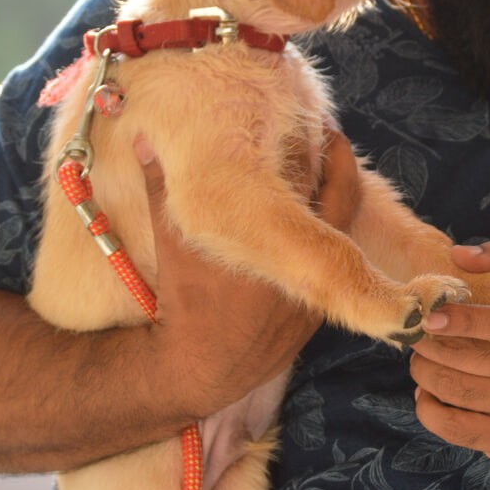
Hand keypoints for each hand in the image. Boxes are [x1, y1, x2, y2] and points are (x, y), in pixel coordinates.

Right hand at [135, 128, 361, 414]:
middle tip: (330, 138)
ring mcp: (318, 291)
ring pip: (344, 234)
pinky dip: (330, 239)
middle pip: (342, 201)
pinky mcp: (318, 314)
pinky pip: (338, 265)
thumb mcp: (172, 241)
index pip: (317, 180)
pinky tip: (315, 224)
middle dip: (339, 167)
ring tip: (327, 171)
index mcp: (276, 240)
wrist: (197, 367)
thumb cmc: (183, 299)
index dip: (324, 147)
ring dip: (336, 202)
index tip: (318, 122)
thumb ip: (161, 187)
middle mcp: (306, 265)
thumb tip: (146, 140)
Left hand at [410, 241, 489, 469]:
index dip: (463, 320)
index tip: (430, 316)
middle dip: (427, 345)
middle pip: (464, 359)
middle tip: (415, 336)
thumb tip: (458, 254)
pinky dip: (427, 407)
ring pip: (452, 389)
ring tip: (422, 361)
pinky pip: (451, 425)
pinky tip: (427, 394)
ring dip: (423, 372)